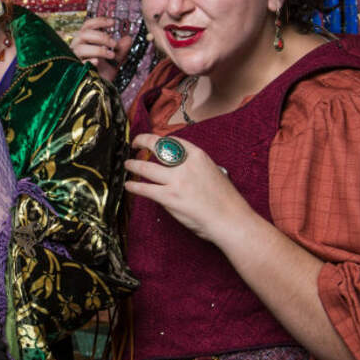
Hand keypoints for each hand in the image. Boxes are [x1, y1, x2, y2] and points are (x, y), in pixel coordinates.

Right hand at [70, 16, 132, 81]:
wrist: (98, 90)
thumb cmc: (103, 72)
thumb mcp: (115, 60)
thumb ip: (121, 49)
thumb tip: (128, 38)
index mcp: (85, 41)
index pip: (87, 25)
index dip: (99, 21)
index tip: (113, 22)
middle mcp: (76, 47)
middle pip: (84, 34)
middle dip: (101, 37)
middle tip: (114, 44)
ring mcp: (73, 58)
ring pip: (81, 48)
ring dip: (98, 49)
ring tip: (111, 55)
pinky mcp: (73, 69)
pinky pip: (78, 63)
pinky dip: (89, 61)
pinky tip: (98, 62)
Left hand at [124, 133, 253, 243]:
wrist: (231, 220)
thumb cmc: (225, 200)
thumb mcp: (214, 171)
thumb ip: (196, 166)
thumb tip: (181, 166)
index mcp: (198, 156)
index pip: (173, 140)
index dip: (158, 139)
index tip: (152, 140)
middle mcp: (185, 165)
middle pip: (156, 147)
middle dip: (141, 141)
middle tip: (134, 143)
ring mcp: (176, 181)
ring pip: (145, 167)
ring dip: (133, 165)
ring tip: (128, 165)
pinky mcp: (169, 198)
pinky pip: (145, 189)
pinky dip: (134, 186)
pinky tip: (129, 186)